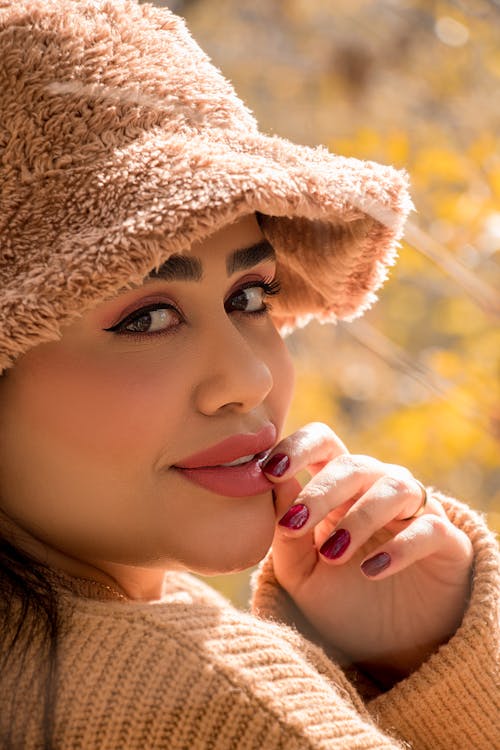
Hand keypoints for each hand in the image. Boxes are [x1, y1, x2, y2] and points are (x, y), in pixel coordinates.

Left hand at [262, 423, 472, 680]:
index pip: (323, 443)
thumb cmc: (340, 600)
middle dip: (320, 493)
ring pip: (394, 488)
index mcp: (339, 487)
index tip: (269, 472)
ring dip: (359, 518)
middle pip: (354, 465)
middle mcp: (379, 488)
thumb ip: (286, 535)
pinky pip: (429, 528)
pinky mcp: (448, 541)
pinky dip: (401, 546)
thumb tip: (275, 482)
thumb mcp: (301, 575)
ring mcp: (416, 511)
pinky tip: (373, 570)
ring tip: (333, 555)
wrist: (389, 648)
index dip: (297, 447)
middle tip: (294, 525)